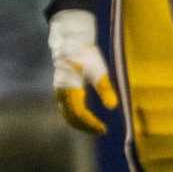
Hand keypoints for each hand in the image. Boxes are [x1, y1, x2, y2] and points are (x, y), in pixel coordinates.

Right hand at [47, 8, 117, 134]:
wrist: (71, 40)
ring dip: (79, 123)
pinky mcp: (61, 88)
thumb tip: (113, 107)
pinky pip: (65, 107)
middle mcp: (62, 92)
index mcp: (70, 87)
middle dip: (85, 126)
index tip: (104, 129)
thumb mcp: (98, 69)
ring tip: (94, 127)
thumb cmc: (86, 53)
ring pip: (66, 113)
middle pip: (70, 117)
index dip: (91, 123)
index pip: (79, 113)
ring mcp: (59, 90)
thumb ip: (105, 89)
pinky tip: (85, 116)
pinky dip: (74, 116)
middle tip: (101, 131)